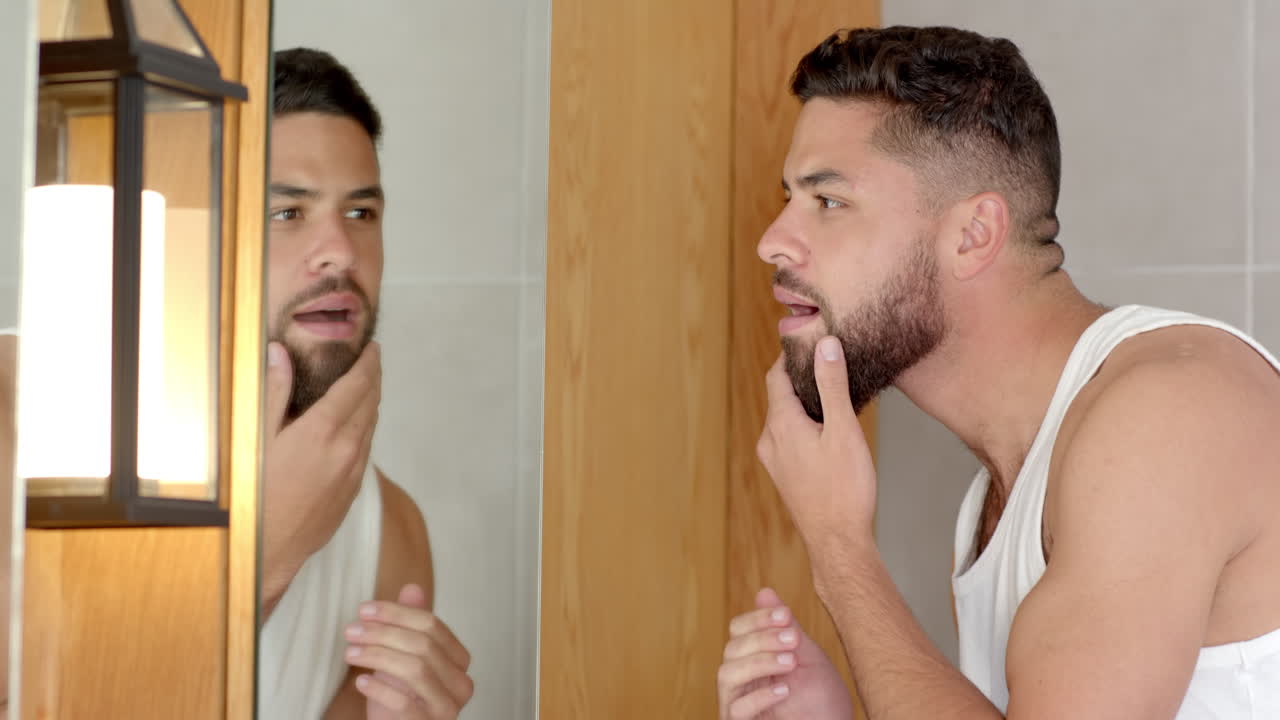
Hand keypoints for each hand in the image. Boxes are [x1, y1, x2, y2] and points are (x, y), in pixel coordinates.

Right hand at [261, 341, 380, 606]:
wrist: (266, 552)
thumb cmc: (251, 495)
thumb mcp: (254, 437)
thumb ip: (273, 392)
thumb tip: (279, 353)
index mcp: (323, 431)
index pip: (358, 385)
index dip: (368, 363)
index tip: (373, 347)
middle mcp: (347, 450)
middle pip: (371, 403)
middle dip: (374, 377)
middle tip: (372, 359)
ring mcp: (353, 473)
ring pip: (371, 427)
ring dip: (372, 403)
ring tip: (365, 386)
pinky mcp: (351, 492)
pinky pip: (366, 450)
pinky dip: (366, 429)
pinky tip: (354, 425)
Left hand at [345, 584, 473, 718]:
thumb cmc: (401, 695)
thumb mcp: (403, 655)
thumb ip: (411, 624)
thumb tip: (412, 587)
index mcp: (459, 659)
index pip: (431, 624)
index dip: (396, 613)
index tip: (364, 610)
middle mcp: (461, 683)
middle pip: (423, 644)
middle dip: (383, 633)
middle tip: (351, 630)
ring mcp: (447, 707)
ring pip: (415, 669)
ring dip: (377, 656)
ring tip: (350, 652)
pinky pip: (403, 702)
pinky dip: (379, 689)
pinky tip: (360, 681)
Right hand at [718, 588, 853, 719]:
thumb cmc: (823, 704)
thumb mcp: (808, 659)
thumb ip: (785, 629)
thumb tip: (765, 592)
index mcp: (754, 660)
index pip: (738, 630)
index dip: (758, 619)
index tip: (786, 615)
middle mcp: (742, 681)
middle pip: (731, 649)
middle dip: (762, 639)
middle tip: (793, 640)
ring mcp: (739, 705)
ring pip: (727, 674)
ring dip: (759, 662)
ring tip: (790, 662)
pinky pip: (736, 709)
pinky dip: (759, 696)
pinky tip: (784, 690)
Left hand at [757, 338, 876, 552]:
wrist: (837, 542)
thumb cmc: (844, 489)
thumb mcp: (843, 430)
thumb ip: (833, 385)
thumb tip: (825, 346)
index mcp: (780, 425)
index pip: (776, 377)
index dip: (790, 357)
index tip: (806, 342)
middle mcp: (770, 441)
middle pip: (779, 397)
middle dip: (800, 379)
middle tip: (826, 363)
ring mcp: (774, 461)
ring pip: (784, 420)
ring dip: (803, 404)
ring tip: (832, 394)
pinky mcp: (784, 476)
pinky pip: (788, 439)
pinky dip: (803, 425)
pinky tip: (827, 430)